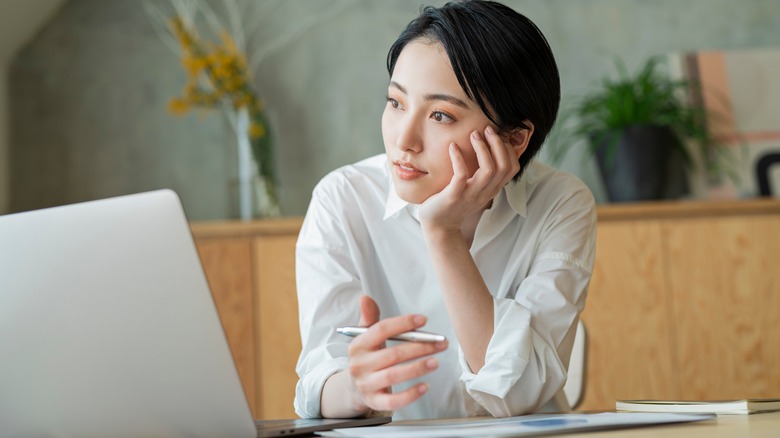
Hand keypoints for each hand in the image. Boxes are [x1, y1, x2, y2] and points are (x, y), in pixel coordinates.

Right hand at [345, 295, 447, 411]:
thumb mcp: (366, 338)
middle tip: (440, 344)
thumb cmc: (367, 359)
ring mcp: (366, 384)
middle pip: (393, 354)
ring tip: (436, 362)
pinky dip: (410, 394)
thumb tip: (365, 298)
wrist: (353, 388)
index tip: (423, 320)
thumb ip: (370, 318)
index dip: (403, 323)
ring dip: (417, 368)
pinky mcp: (373, 402)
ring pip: (394, 376)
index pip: (381, 330)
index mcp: (358, 345)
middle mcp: (359, 365)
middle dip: (420, 348)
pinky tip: (425, 386)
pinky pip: (393, 400)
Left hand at [418, 125, 519, 232]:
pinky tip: (452, 146)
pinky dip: (458, 158)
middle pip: (503, 166)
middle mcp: (485, 193)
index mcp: (492, 190)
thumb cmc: (454, 202)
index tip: (499, 135)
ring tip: (473, 134)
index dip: (509, 149)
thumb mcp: (474, 189)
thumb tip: (487, 150)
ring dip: (482, 148)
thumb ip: (482, 175)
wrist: (438, 226)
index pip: (512, 168)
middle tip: (487, 129)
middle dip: (497, 144)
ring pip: (488, 170)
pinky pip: (461, 175)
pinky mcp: (453, 196)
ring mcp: (470, 196)